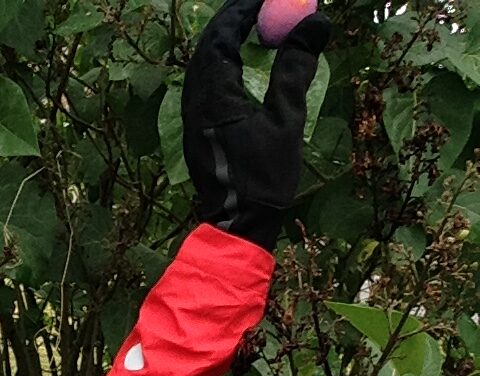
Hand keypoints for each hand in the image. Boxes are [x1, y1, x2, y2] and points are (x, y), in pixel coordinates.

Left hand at [181, 0, 330, 251]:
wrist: (239, 223)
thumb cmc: (264, 177)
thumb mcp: (287, 120)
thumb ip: (296, 69)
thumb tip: (316, 21)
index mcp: (213, 96)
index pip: (221, 35)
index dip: (242, 10)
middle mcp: (194, 101)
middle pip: (208, 45)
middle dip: (234, 20)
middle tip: (262, 6)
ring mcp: (191, 116)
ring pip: (203, 63)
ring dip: (227, 40)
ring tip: (254, 27)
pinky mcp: (195, 128)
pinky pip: (204, 82)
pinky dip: (222, 62)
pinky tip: (242, 62)